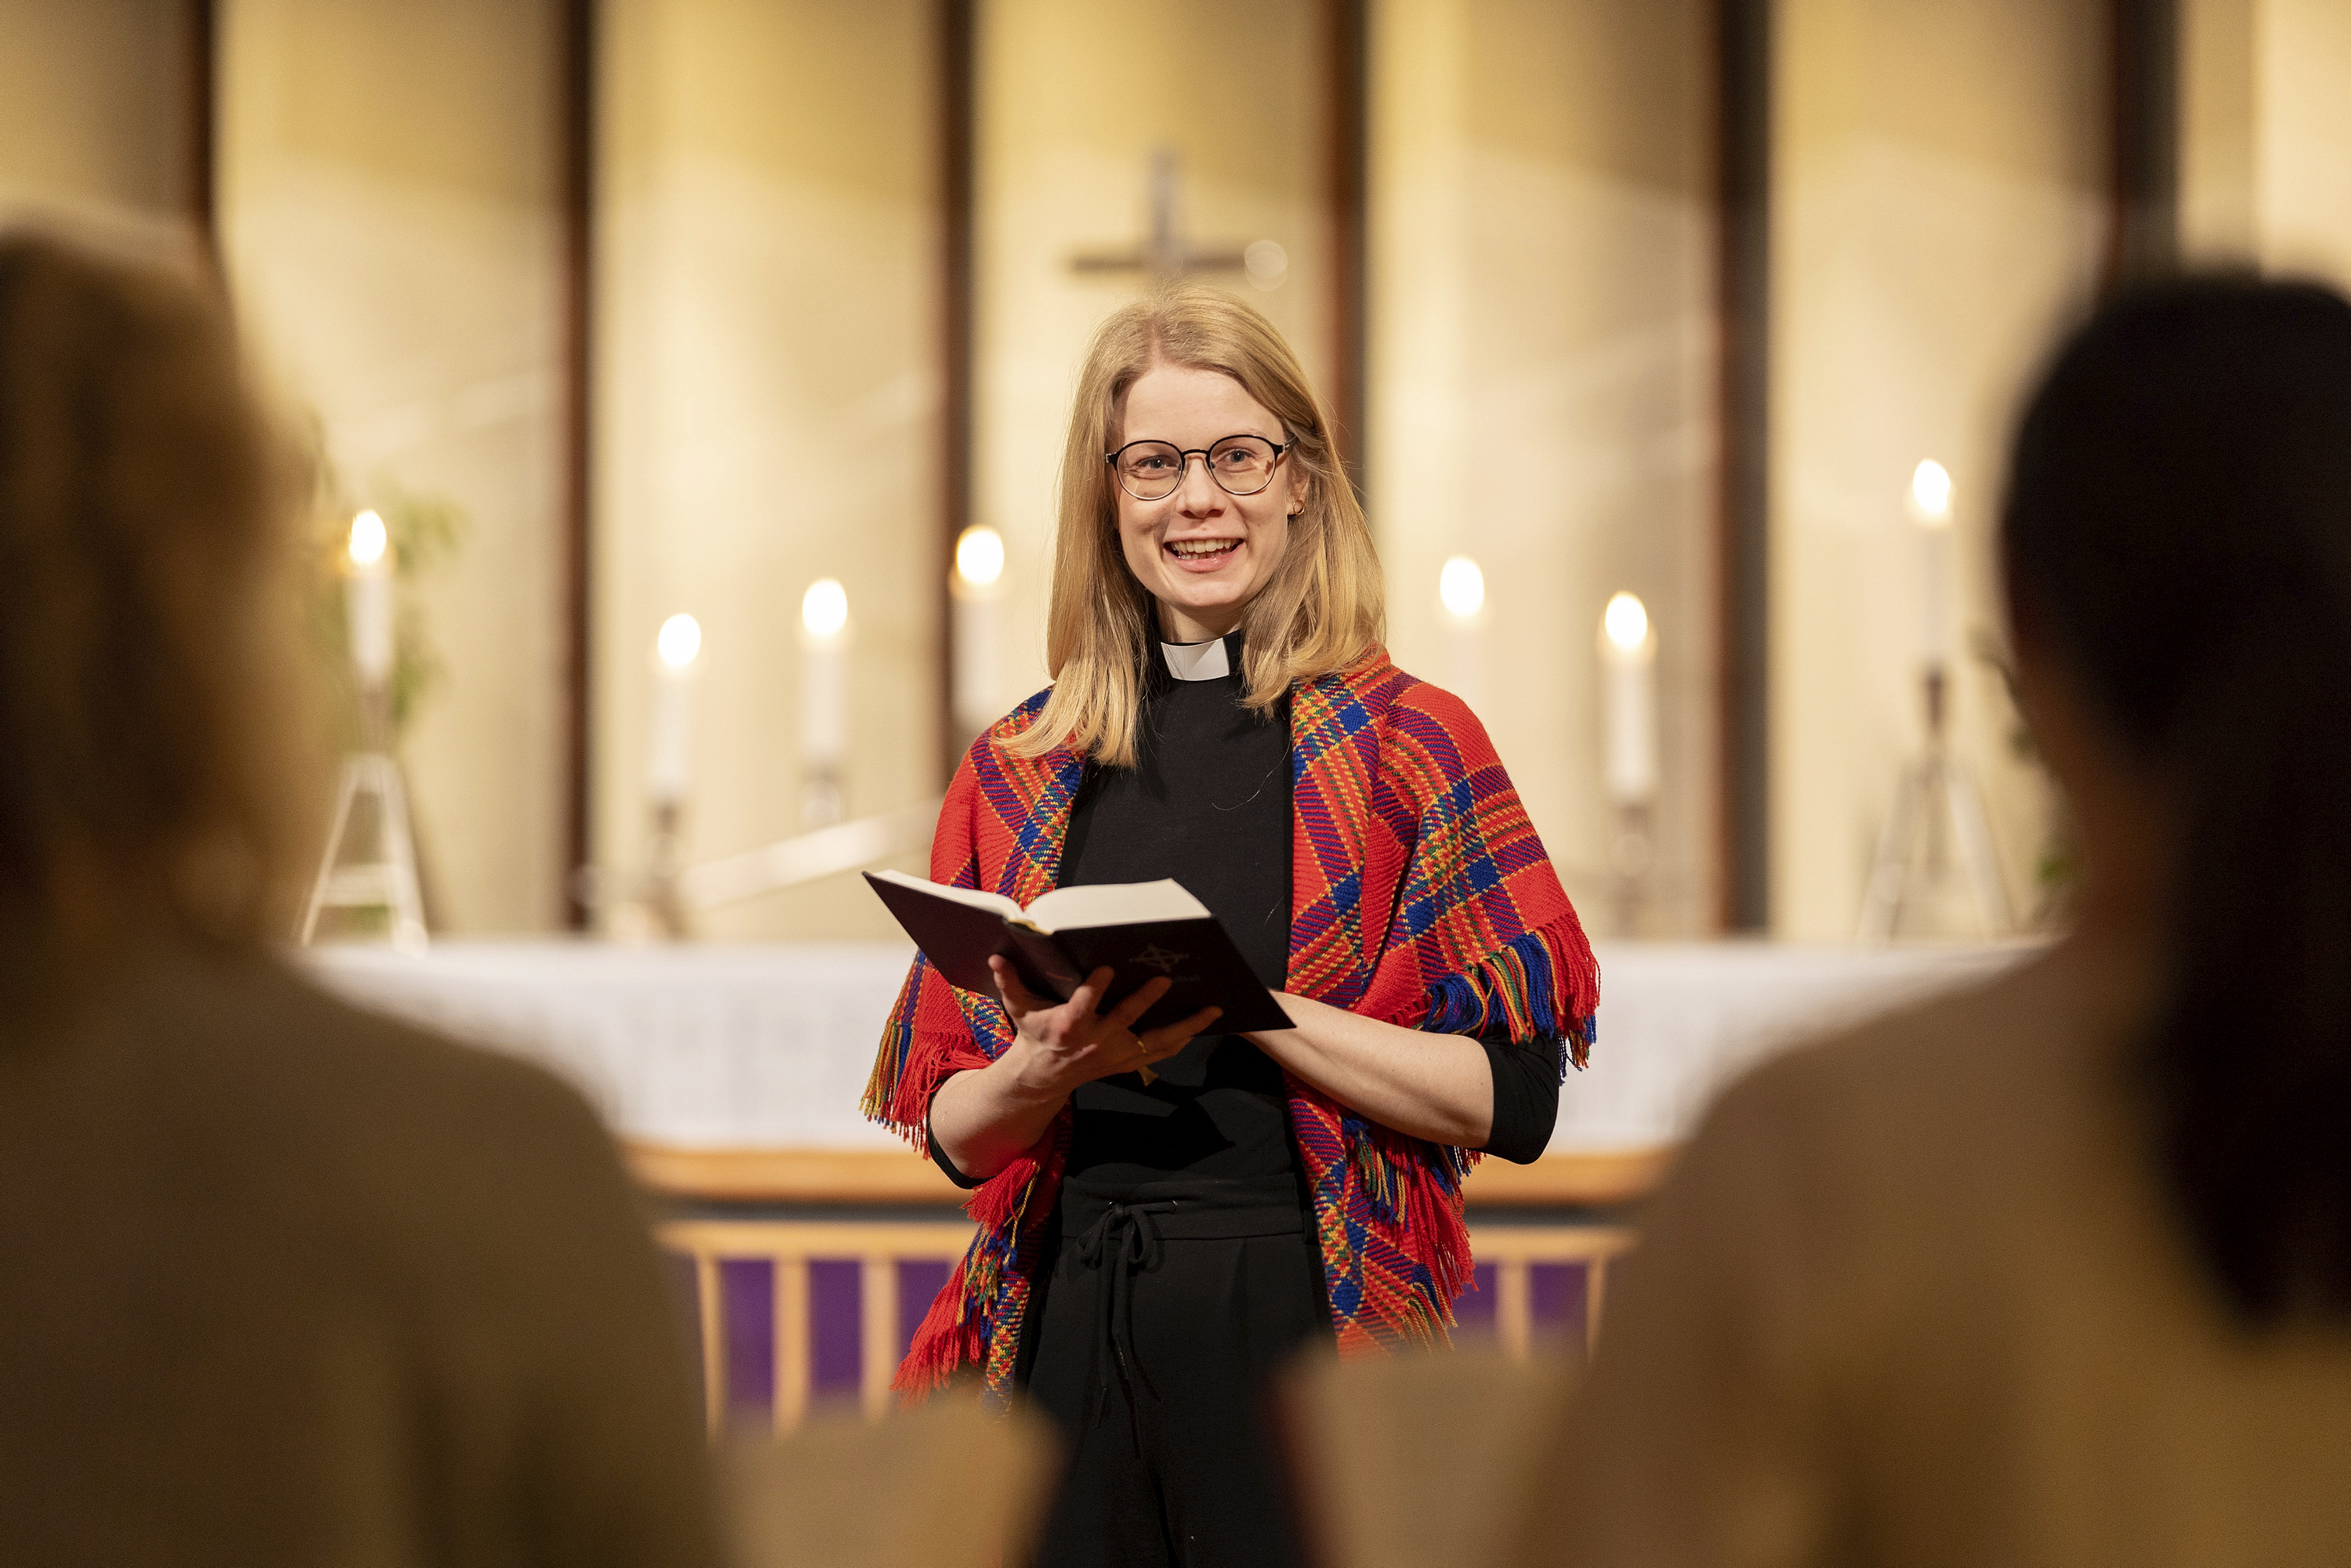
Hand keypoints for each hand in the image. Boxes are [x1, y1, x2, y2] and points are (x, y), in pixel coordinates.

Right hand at [987, 957, 1221, 1094]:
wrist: (1044, 1077)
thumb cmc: (1035, 1033)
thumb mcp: (1020, 1009)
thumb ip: (1011, 982)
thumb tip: (996, 957)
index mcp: (1069, 1025)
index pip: (1083, 1005)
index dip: (1095, 988)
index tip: (1108, 968)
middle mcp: (1096, 1040)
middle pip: (1125, 1019)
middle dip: (1145, 1000)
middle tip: (1165, 979)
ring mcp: (1116, 1053)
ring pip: (1156, 1040)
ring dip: (1186, 1026)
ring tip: (1213, 1009)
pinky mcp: (1128, 1062)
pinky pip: (1161, 1051)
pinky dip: (1184, 1039)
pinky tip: (1204, 1024)